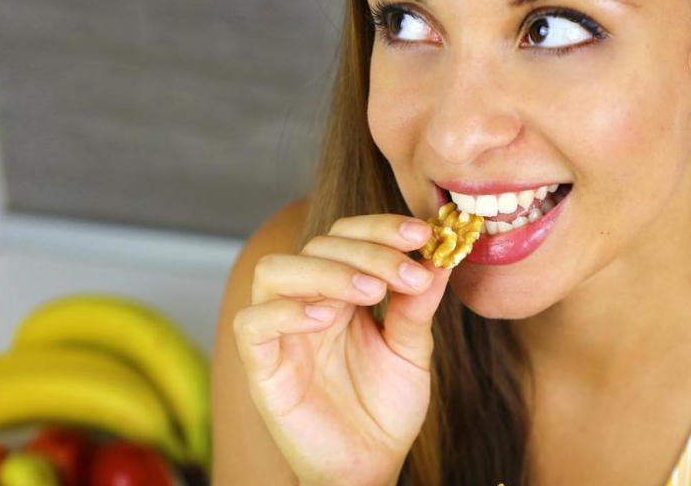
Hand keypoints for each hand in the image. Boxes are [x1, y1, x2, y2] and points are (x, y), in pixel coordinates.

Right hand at [232, 214, 448, 485]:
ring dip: (326, 272)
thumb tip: (437, 260)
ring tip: (370, 291)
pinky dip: (284, 311)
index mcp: (341, 292)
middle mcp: (307, 302)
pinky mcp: (262, 366)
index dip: (380, 228)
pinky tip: (326, 318)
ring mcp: (281, 332)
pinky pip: (252, 324)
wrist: (369, 466)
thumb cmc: (385, 408)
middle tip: (407, 274)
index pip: (348, 236)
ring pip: (275, 271)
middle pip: (317, 246)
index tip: (422, 235)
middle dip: (367, 252)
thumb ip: (416, 306)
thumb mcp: (410, 351)